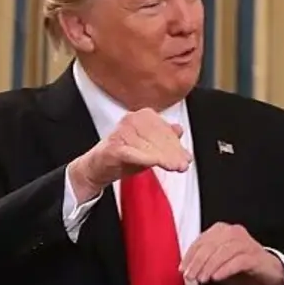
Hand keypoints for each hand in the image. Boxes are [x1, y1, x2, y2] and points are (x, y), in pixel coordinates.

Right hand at [69, 108, 190, 201]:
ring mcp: (121, 133)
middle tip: (182, 165)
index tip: (186, 158)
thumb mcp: (149, 147)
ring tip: (174, 167)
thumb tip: (180, 130)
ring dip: (163, 157)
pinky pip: (133, 152)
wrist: (97, 167)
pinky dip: (146, 158)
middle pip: (158, 137)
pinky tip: (156, 164)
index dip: (176, 145)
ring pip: (148, 145)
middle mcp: (131, 121)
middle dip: (173, 153)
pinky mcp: (113, 147)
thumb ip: (165, 139)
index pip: (165, 129)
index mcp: (142, 117)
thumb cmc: (123, 155)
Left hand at [180, 222, 283, 284]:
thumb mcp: (219, 264)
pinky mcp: (255, 256)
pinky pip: (238, 261)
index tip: (182, 268)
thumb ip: (204, 262)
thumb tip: (187, 269)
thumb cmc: (242, 267)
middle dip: (198, 262)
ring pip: (223, 251)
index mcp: (223, 231)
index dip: (190, 255)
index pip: (202, 240)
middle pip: (211, 244)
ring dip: (210, 266)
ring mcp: (246, 243)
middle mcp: (234, 233)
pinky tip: (217, 278)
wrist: (269, 273)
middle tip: (190, 276)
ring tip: (202, 279)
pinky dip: (225, 269)